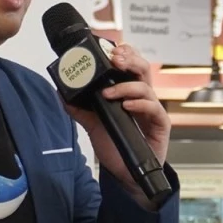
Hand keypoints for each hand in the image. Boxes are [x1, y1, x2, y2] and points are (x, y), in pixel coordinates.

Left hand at [65, 42, 169, 198]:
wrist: (126, 173)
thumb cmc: (115, 145)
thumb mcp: (93, 125)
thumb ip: (80, 109)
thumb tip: (62, 94)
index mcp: (129, 93)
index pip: (130, 65)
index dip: (123, 54)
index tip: (108, 49)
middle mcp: (142, 98)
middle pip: (142, 68)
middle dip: (129, 59)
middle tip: (114, 58)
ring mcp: (152, 110)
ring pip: (146, 86)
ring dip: (126, 86)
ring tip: (109, 93)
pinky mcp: (160, 124)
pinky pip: (154, 108)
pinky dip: (140, 104)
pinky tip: (127, 105)